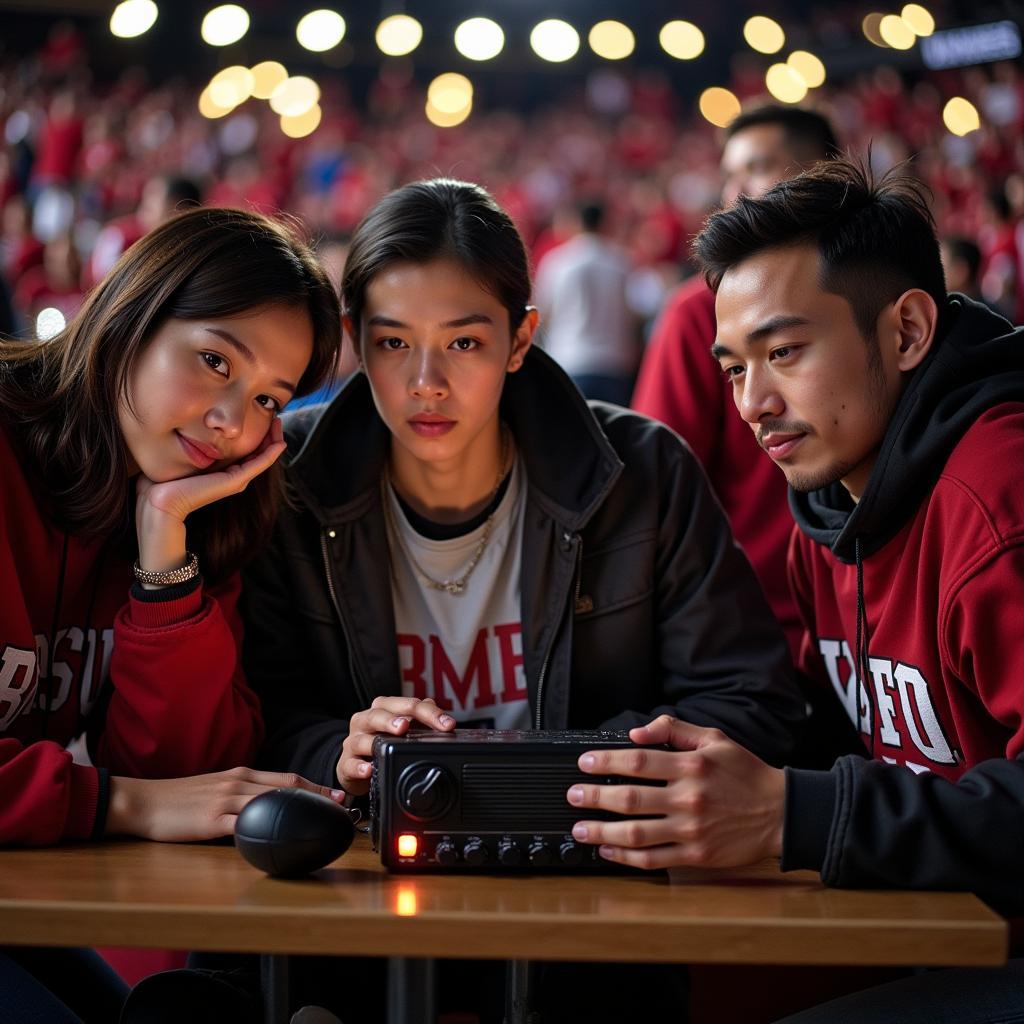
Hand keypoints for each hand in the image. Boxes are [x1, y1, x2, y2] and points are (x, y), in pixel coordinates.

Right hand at [106, 766, 344, 842]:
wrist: (142, 802)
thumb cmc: (179, 800)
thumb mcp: (216, 788)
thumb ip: (242, 794)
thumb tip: (268, 805)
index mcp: (241, 775)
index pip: (286, 778)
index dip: (314, 785)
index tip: (336, 795)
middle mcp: (238, 783)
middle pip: (286, 787)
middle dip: (317, 796)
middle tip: (341, 806)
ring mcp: (225, 800)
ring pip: (271, 802)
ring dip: (298, 810)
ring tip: (320, 820)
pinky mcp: (212, 820)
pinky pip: (243, 825)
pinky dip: (263, 829)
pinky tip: (279, 837)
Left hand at [134, 420, 285, 576]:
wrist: (160, 504)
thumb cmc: (163, 485)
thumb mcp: (176, 461)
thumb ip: (184, 451)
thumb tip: (177, 435)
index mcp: (219, 473)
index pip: (244, 453)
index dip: (254, 437)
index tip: (261, 419)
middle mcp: (231, 478)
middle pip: (257, 454)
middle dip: (268, 436)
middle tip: (276, 419)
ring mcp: (235, 481)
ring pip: (261, 458)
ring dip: (273, 442)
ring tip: (279, 425)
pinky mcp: (235, 482)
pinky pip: (259, 465)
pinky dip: (271, 454)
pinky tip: (280, 443)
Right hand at [337, 696, 454, 793]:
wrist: (356, 764)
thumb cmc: (383, 741)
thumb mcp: (403, 729)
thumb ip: (422, 720)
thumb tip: (443, 719)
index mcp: (384, 709)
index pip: (407, 704)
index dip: (429, 713)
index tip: (448, 725)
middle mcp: (366, 721)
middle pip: (379, 714)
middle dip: (394, 718)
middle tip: (407, 725)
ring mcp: (354, 741)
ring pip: (361, 737)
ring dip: (376, 741)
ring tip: (390, 743)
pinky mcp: (346, 763)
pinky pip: (350, 764)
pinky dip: (359, 767)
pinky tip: (369, 770)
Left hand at [567, 715, 784, 869]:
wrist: (780, 812)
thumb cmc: (745, 773)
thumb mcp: (715, 739)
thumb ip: (674, 731)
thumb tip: (637, 732)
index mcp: (691, 766)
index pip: (638, 762)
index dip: (606, 762)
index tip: (584, 762)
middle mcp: (688, 798)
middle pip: (630, 799)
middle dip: (594, 797)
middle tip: (572, 795)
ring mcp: (691, 830)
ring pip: (637, 834)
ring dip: (602, 831)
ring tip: (580, 828)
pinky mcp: (697, 855)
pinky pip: (654, 859)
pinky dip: (626, 857)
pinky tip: (608, 851)